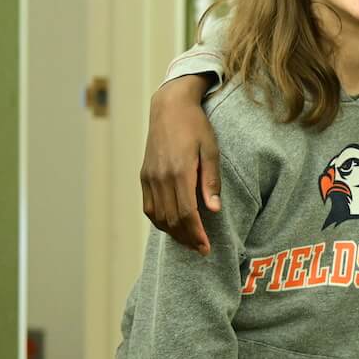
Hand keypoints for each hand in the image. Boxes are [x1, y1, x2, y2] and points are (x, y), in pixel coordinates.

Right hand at [140, 74, 220, 253]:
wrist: (170, 108)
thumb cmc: (197, 127)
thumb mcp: (212, 151)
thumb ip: (211, 182)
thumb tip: (213, 210)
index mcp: (179, 172)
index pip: (187, 213)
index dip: (196, 234)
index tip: (206, 248)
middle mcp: (160, 177)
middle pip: (171, 219)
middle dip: (187, 238)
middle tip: (201, 250)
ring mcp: (149, 177)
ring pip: (157, 216)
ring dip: (173, 233)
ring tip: (189, 242)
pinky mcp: (144, 175)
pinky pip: (148, 206)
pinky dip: (159, 221)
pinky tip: (172, 226)